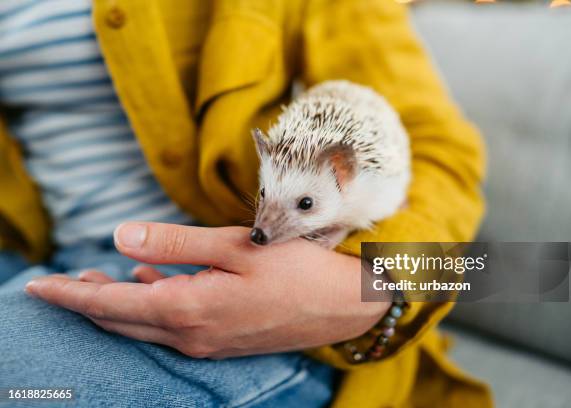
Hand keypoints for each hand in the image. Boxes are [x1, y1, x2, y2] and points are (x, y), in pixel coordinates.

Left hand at [25, 223, 388, 357]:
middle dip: (87, 302)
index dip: (70, 295)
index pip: (109, 306)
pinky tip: (151, 286)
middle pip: (121, 322)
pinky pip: (172, 328)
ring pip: (145, 326)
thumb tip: (120, 237)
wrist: (344, 306)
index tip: (37, 288)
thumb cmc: (296, 270)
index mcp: (188, 309)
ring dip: (118, 305)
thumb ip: (174, 244)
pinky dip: (151, 307)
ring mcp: (207, 343)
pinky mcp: (223, 342)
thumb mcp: (235, 247)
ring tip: (98, 282)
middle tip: (60, 285)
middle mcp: (191, 334)